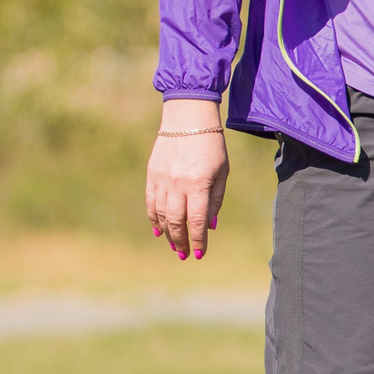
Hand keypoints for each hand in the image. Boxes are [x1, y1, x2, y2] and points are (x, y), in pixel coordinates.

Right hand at [146, 99, 228, 260]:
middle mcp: (177, 184)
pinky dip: (154, 218)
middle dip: (181, 242)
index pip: (196, 221)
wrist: (187, 118)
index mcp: (198, 184)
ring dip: (168, 233)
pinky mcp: (151, 174)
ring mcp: (161, 179)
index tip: (200, 254)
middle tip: (185, 255)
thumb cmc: (212, 146)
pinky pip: (151, 202)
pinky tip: (159, 230)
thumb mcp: (222, 172)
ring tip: (174, 245)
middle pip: (177, 222)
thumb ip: (215, 200)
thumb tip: (209, 226)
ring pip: (162, 215)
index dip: (198, 240)